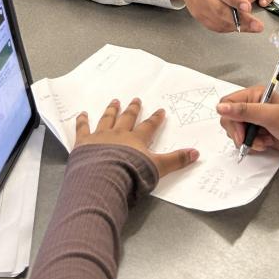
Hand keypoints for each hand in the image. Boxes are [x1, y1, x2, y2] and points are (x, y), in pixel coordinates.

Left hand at [73, 98, 198, 180]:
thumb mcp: (158, 169)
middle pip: (127, 118)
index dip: (155, 119)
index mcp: (136, 140)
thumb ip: (176, 160)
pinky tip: (82, 114)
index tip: (159, 111)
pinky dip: (82, 121)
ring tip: (114, 101)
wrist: (105, 179)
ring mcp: (101, 137)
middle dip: (132, 109)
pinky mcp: (84, 143)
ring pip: (107, 119)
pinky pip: (83, 128)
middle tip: (135, 99)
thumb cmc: (132, 175)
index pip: (148, 127)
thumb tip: (196, 153)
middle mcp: (119, 134)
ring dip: (111, 110)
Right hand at [168, 0, 264, 33]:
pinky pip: (214, 25)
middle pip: (221, 9)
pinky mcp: (198, 15)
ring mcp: (199, 6)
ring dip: (237, 26)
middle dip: (240, 18)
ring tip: (254, 27)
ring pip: (218, 20)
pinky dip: (228, 28)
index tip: (247, 6)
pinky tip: (241, 27)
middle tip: (257, 25)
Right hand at [216, 86, 278, 161]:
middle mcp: (253, 105)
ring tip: (264, 141)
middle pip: (230, 119)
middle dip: (239, 132)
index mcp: (255, 94)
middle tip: (250, 140)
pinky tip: (266, 144)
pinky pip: (246, 139)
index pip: (228, 103)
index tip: (240, 132)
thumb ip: (244, 111)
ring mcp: (256, 119)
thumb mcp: (269, 116)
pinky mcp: (259, 132)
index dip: (230, 119)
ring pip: (237, 131)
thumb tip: (220, 108)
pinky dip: (253, 144)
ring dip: (248, 140)